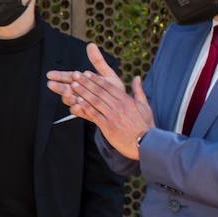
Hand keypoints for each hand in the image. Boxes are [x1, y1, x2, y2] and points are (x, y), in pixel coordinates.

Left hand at [47, 43, 153, 159]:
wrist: (145, 143)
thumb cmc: (145, 125)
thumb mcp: (144, 105)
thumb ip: (138, 91)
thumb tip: (136, 77)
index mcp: (126, 100)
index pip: (108, 86)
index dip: (96, 79)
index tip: (86, 73)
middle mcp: (118, 106)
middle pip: (99, 91)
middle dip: (85, 82)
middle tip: (75, 75)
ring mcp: (112, 116)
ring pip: (95, 101)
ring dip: (82, 92)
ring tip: (72, 85)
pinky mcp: (108, 126)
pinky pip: (94, 115)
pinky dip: (85, 108)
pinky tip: (76, 102)